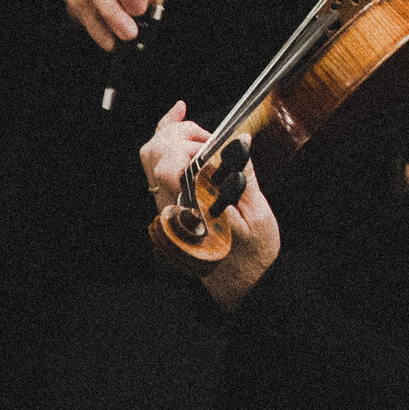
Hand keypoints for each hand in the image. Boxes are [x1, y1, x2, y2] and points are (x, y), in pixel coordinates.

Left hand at [140, 100, 280, 308]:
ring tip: (201, 132)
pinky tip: (183, 126)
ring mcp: (165, 206)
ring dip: (174, 135)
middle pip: (155, 153)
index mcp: (189, 211)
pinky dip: (170, 144)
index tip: (217, 142)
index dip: (191, 144)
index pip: (170, 166)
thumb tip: (239, 141)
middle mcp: (169, 207)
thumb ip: (244, 175)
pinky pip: (159, 167)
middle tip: (212, 138)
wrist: (241, 283)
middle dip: (182, 133)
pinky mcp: (170, 205)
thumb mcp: (257, 214)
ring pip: (152, 157)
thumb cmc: (251, 254)